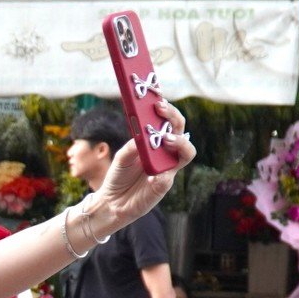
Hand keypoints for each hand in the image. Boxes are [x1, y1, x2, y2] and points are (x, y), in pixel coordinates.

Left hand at [91, 100, 193, 232]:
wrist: (112, 202)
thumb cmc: (118, 176)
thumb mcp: (122, 156)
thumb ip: (133, 144)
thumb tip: (144, 135)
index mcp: (156, 142)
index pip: (168, 121)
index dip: (167, 108)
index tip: (158, 95)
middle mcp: (166, 153)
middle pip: (180, 130)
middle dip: (173, 117)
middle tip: (160, 109)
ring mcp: (168, 169)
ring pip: (186, 152)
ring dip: (178, 142)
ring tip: (165, 138)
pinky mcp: (164, 186)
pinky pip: (168, 177)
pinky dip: (161, 173)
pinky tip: (151, 174)